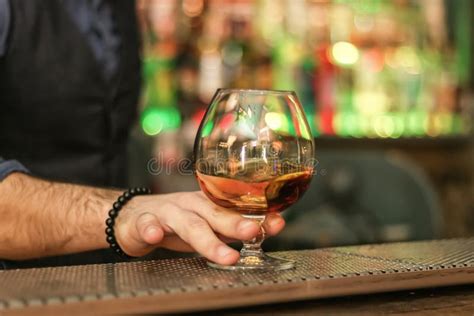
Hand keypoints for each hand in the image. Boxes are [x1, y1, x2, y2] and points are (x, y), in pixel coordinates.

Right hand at [114, 191, 285, 264]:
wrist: (135, 216)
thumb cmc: (178, 221)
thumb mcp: (208, 225)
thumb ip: (234, 228)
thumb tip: (270, 227)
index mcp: (208, 203)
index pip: (235, 207)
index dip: (256, 214)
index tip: (277, 223)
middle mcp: (191, 204)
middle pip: (214, 213)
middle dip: (236, 223)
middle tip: (253, 232)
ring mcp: (168, 211)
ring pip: (188, 224)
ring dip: (207, 239)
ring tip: (226, 255)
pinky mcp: (144, 220)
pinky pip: (147, 224)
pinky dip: (150, 229)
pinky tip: (155, 236)